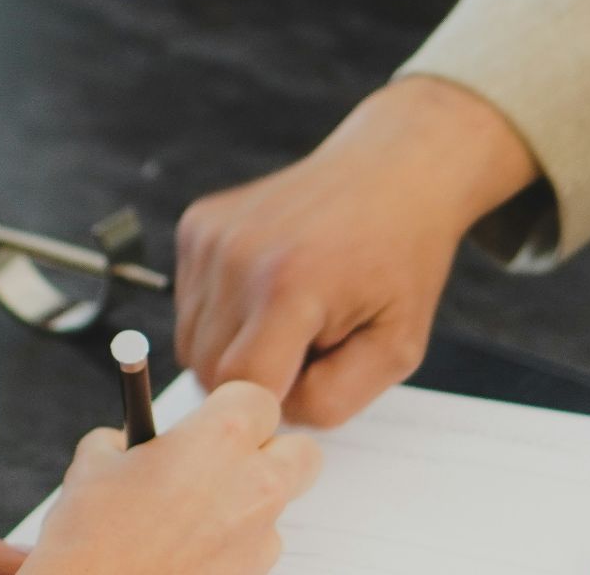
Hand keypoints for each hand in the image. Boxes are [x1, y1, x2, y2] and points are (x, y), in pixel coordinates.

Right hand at [23, 381, 320, 574]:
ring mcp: (260, 534)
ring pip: (278, 504)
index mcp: (221, 436)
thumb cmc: (93, 536)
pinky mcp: (255, 574)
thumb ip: (131, 438)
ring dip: (249, 502)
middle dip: (272, 452)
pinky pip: (258, 547)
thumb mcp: (95, 462)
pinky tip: (192, 548)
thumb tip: (138, 441)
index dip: (234, 407)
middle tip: (230, 461)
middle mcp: (255, 481)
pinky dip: (234, 544)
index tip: (213, 419)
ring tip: (195, 515)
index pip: (259, 398)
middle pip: (301, 451)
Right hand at [176, 77, 537, 426]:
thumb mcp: (397, 346)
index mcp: (289, 286)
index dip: (275, 405)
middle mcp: (236, 255)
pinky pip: (189, 304)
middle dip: (257, 379)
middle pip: (210, 372)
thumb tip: (269, 416)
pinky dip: (224, 312)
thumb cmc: (399, 260)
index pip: (241, 391)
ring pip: (192, 343)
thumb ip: (333, 400)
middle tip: (312, 345)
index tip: (311, 385)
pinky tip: (271, 285)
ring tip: (293, 314)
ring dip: (236, 347)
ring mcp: (210, 235)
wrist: (390, 172)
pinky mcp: (196, 224)